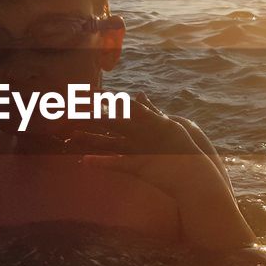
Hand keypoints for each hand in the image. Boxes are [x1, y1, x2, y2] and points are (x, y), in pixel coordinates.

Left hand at [73, 93, 254, 250]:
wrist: (196, 171)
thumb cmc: (182, 147)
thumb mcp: (168, 123)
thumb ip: (151, 110)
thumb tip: (139, 95)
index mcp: (147, 122)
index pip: (120, 108)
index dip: (102, 102)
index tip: (86, 94)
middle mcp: (141, 133)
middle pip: (110, 121)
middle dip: (90, 115)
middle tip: (70, 108)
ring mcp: (139, 149)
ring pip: (109, 141)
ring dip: (89, 138)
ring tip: (70, 134)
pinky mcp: (139, 165)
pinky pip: (116, 163)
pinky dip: (101, 162)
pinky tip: (84, 162)